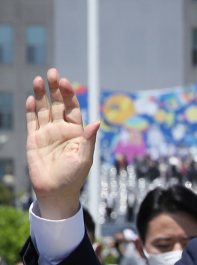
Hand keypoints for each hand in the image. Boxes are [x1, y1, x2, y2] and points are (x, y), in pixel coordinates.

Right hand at [26, 69, 99, 219]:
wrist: (56, 191)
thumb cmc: (74, 176)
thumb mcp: (84, 158)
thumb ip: (89, 139)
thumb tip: (97, 122)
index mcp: (77, 131)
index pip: (73, 108)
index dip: (69, 95)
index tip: (65, 82)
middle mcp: (62, 129)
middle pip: (58, 104)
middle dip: (55, 88)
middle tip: (51, 73)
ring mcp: (48, 133)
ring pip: (44, 109)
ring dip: (41, 95)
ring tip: (38, 80)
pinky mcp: (34, 140)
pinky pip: (32, 122)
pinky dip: (31, 110)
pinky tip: (31, 99)